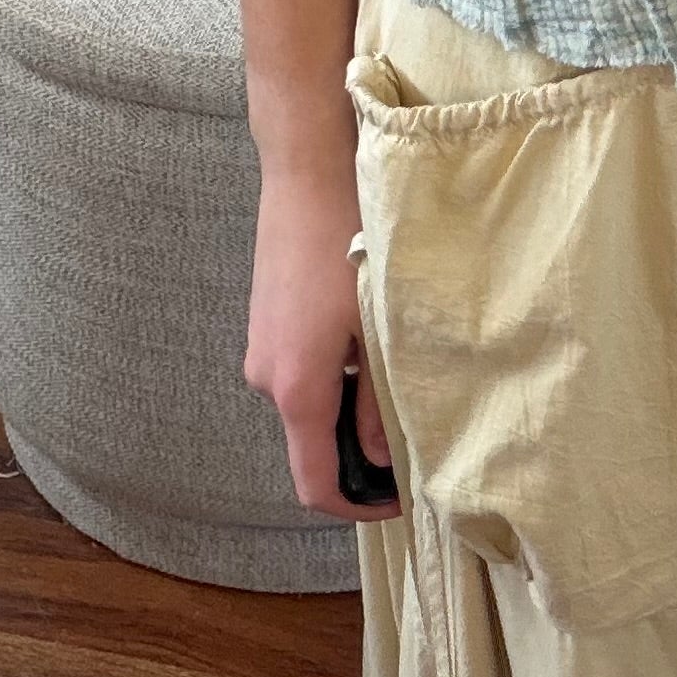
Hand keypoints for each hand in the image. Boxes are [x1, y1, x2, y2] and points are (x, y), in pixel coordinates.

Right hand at [244, 158, 399, 521]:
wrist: (307, 169)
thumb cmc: (347, 238)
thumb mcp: (377, 324)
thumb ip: (379, 399)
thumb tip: (386, 458)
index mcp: (295, 388)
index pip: (315, 483)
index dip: (355, 507)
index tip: (398, 503)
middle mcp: (266, 378)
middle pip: (312, 443)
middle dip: (359, 452)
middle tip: (414, 437)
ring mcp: (262, 348)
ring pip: (311, 401)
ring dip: (351, 404)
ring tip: (399, 372)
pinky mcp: (267, 321)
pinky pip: (302, 369)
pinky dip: (335, 372)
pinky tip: (370, 335)